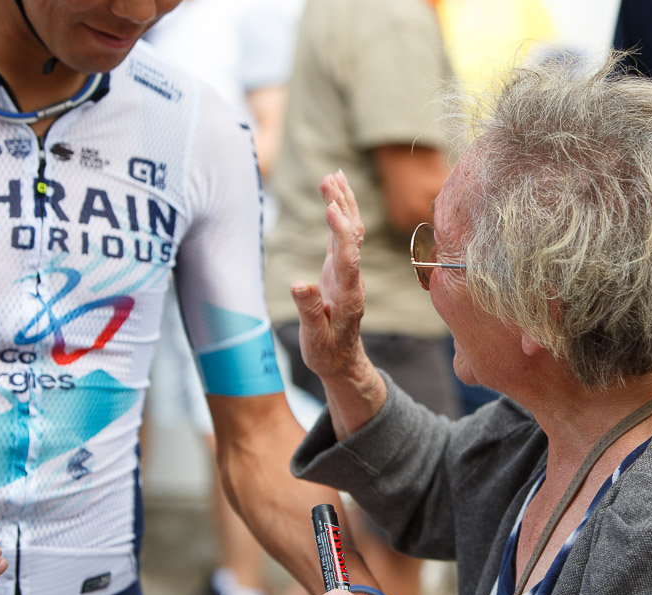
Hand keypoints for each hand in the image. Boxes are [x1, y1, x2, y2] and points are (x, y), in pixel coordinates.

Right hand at [292, 171, 387, 438]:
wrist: (342, 361)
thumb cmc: (327, 352)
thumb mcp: (315, 338)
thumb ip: (309, 311)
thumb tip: (299, 284)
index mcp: (348, 294)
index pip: (347, 257)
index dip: (341, 231)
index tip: (333, 207)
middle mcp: (352, 278)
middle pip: (352, 236)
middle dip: (344, 206)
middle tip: (332, 178)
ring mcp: (348, 272)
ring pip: (350, 232)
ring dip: (343, 203)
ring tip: (333, 176)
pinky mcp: (341, 270)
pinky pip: (343, 237)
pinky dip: (339, 215)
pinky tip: (334, 197)